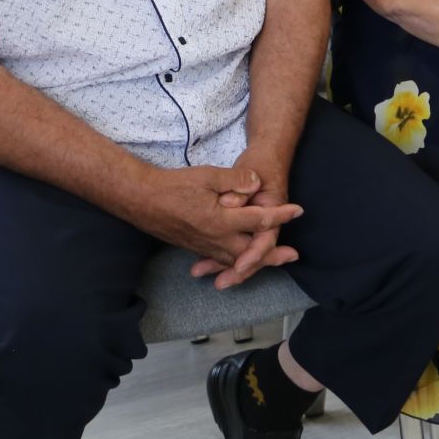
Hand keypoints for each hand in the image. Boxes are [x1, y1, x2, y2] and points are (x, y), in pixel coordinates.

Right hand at [136, 163, 303, 289]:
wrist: (140, 199)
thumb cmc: (173, 185)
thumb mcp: (208, 175)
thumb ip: (235, 180)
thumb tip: (257, 183)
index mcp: (221, 221)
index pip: (259, 220)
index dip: (281, 215)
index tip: (298, 211)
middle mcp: (214, 238)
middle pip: (251, 252)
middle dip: (273, 254)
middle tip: (292, 255)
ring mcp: (203, 245)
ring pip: (235, 259)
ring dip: (255, 262)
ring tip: (272, 262)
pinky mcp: (194, 246)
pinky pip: (219, 259)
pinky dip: (234, 263)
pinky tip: (239, 263)